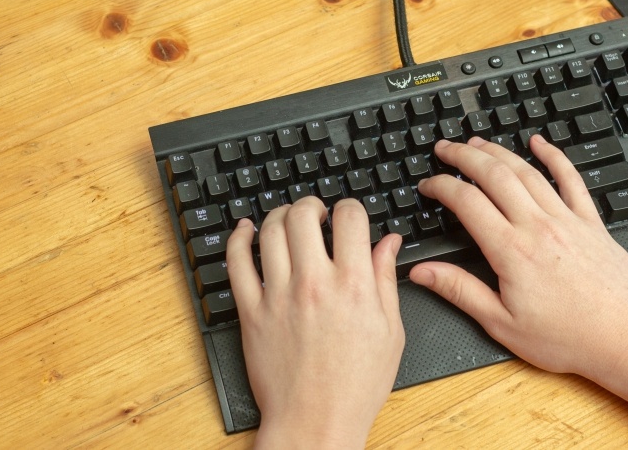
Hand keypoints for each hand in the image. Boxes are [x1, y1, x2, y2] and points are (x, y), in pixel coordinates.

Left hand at [227, 197, 403, 448]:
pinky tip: (245, 230)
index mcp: (354, 286)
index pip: (350, 217)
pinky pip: (236, 263)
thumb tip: (388, 242)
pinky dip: (238, 238)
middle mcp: (314, 284)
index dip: (351, 207)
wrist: (316, 422)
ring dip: (279, 214)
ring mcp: (278, 296)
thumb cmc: (355, 385)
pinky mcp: (251, 312)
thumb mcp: (390, 331)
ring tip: (288, 220)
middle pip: (303, 215)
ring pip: (269, 231)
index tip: (349, 215)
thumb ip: (386, 280)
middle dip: (312, 204)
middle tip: (316, 212)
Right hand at [409, 136, 627, 381]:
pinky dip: (554, 156)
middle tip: (445, 148)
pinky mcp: (592, 222)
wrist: (623, 338)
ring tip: (478, 143)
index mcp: (511, 251)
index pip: (467, 202)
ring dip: (499, 152)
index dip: (441, 187)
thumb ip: (460, 291)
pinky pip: (571, 179)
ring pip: (527, 172)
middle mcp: (538, 227)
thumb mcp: (502, 324)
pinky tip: (540, 143)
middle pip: (494, 175)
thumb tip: (423, 272)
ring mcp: (567, 220)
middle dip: (464, 156)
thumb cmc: (567, 338)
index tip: (428, 185)